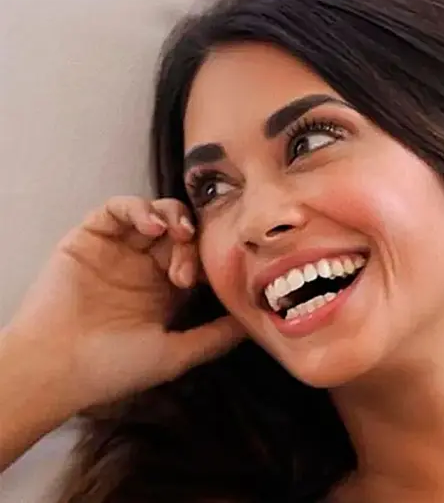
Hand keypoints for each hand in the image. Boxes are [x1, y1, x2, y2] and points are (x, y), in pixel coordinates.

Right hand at [2, 196, 245, 416]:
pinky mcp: (89, 237)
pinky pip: (116, 208)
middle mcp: (143, 267)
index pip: (197, 257)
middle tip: (188, 261)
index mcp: (165, 291)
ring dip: (172, 216)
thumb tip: (252, 325)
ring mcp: (117, 250)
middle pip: (180, 231)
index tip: (205, 277)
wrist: (57, 368)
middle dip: (192, 239)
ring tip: (176, 233)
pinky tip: (151, 226)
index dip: (207, 258)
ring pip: (154, 213)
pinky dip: (137, 209)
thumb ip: (214, 337)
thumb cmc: (114, 367)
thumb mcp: (176, 354)